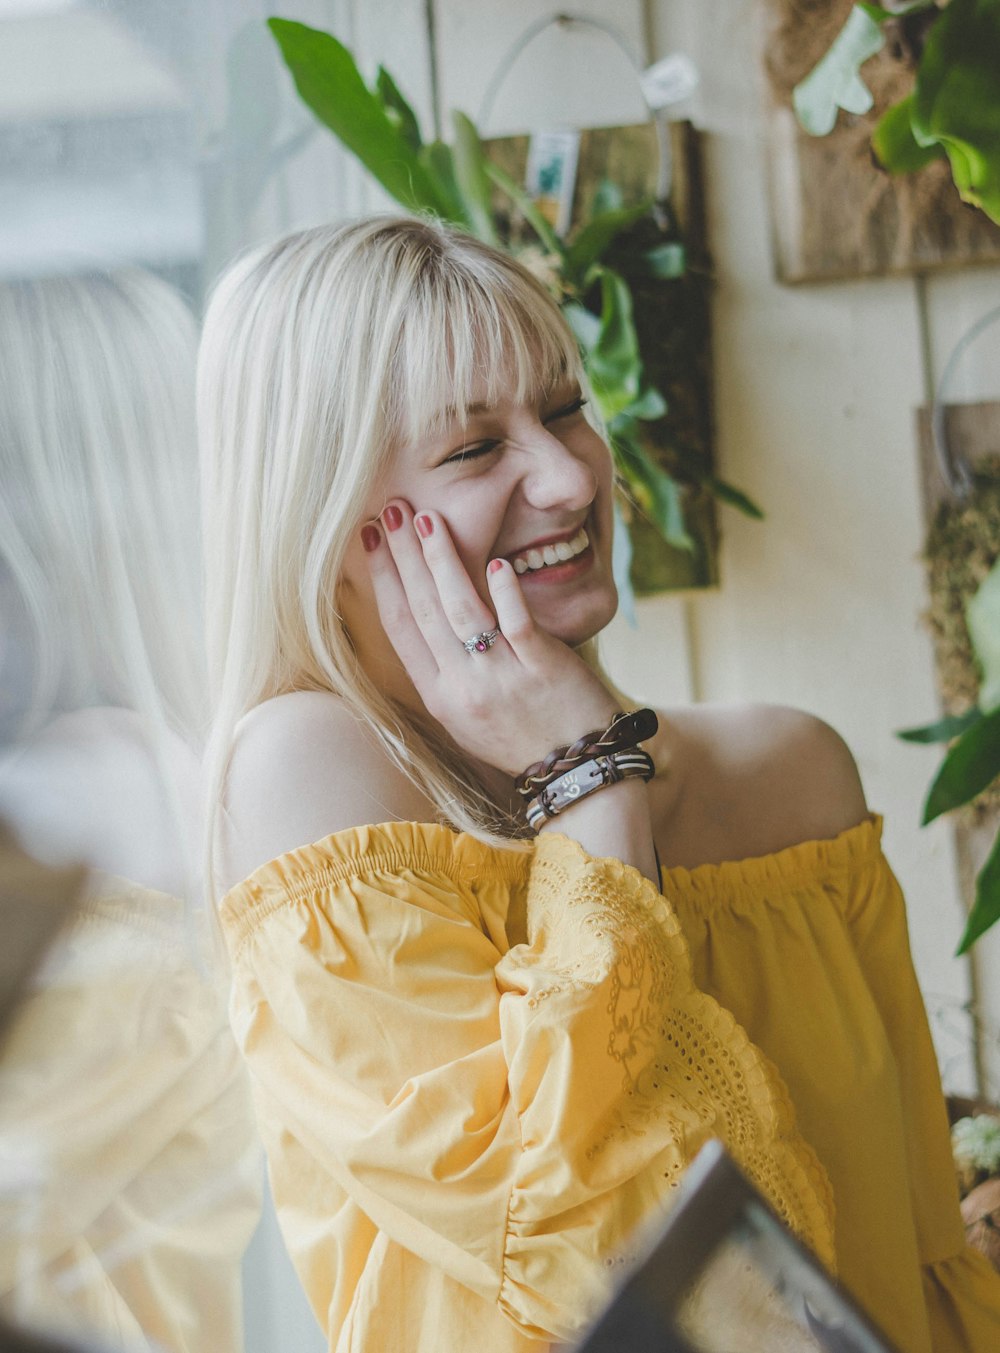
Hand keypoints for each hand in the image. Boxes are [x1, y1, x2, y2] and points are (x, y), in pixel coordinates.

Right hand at [362, 501, 619, 776]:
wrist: (576, 769)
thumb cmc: (521, 736)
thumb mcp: (465, 714)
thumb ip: (443, 668)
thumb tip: (419, 611)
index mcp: (439, 696)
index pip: (400, 627)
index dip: (382, 579)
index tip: (369, 537)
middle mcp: (463, 686)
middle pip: (424, 610)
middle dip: (404, 556)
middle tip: (391, 509)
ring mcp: (502, 677)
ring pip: (462, 611)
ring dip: (442, 561)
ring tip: (429, 519)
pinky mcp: (542, 668)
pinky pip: (518, 625)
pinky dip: (506, 593)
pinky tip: (495, 562)